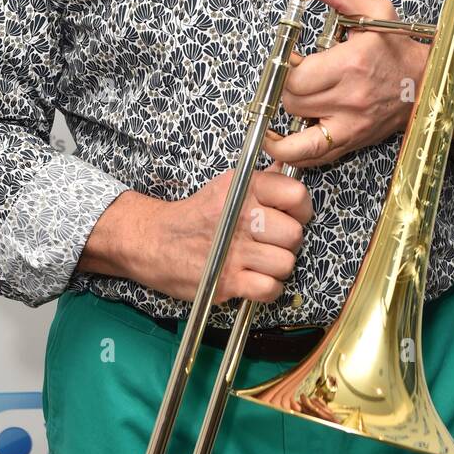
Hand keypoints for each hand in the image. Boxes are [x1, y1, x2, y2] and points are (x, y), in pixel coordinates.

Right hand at [78, 162, 313, 305]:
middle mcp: (241, 215)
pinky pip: (270, 288)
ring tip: (258, 262)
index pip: (296, 195)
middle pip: (295, 235)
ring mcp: (235, 250)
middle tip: (269, 243)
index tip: (291, 216)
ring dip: (276, 268)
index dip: (301, 210)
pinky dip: (267, 289)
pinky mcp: (228, 280)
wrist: (152, 241)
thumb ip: (262, 180)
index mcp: (243, 188)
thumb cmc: (195, 216)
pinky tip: (254, 279)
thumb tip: (290, 164)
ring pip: (286, 263)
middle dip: (286, 243)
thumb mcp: (227, 186)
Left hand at [262, 0, 428, 168]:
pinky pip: (315, 157)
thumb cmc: (399, 50)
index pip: (297, 76)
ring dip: (279, 126)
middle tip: (287, 80)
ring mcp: (350, 125)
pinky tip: (279, 143)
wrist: (426, 84)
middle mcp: (349, 98)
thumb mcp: (378, 11)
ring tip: (270, 117)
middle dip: (282, 90)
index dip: (283, 68)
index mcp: (351, 64)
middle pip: (292, 103)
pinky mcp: (352, 141)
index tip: (288, 60)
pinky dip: (292, 154)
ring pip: (296, 136)